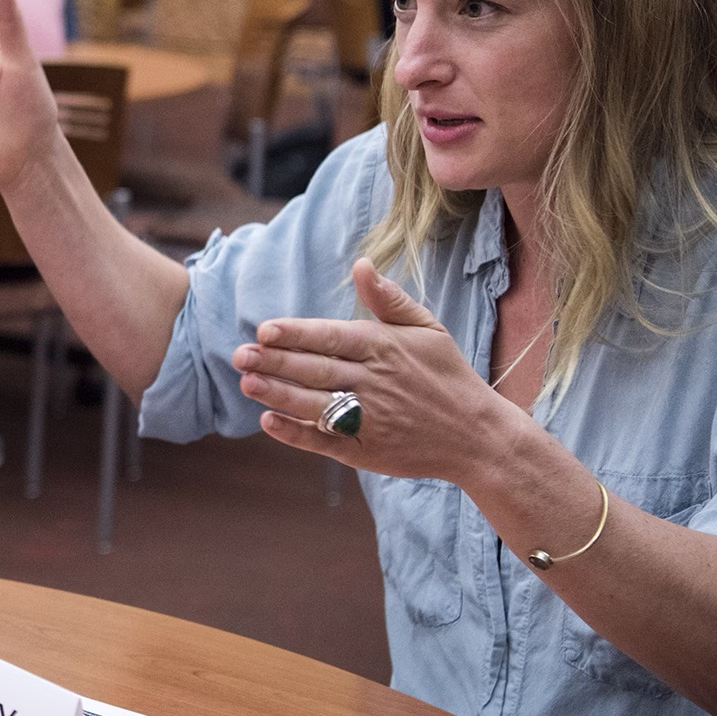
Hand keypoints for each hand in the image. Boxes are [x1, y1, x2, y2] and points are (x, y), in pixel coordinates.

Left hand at [230, 259, 529, 481]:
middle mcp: (374, 383)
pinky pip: (324, 441)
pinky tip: (269, 421)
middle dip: (275, 362)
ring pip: (315, 405)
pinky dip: (296, 433)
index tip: (264, 330)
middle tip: (239, 355)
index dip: (297, 334)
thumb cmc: (447, 376)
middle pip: (316, 370)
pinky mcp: (366, 451)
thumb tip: (362, 264)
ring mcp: (369, 419)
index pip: (332, 338)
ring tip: (247, 383)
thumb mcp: (427, 329)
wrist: (477, 436)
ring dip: (278, 394)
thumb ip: (389, 300)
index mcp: (385, 348)